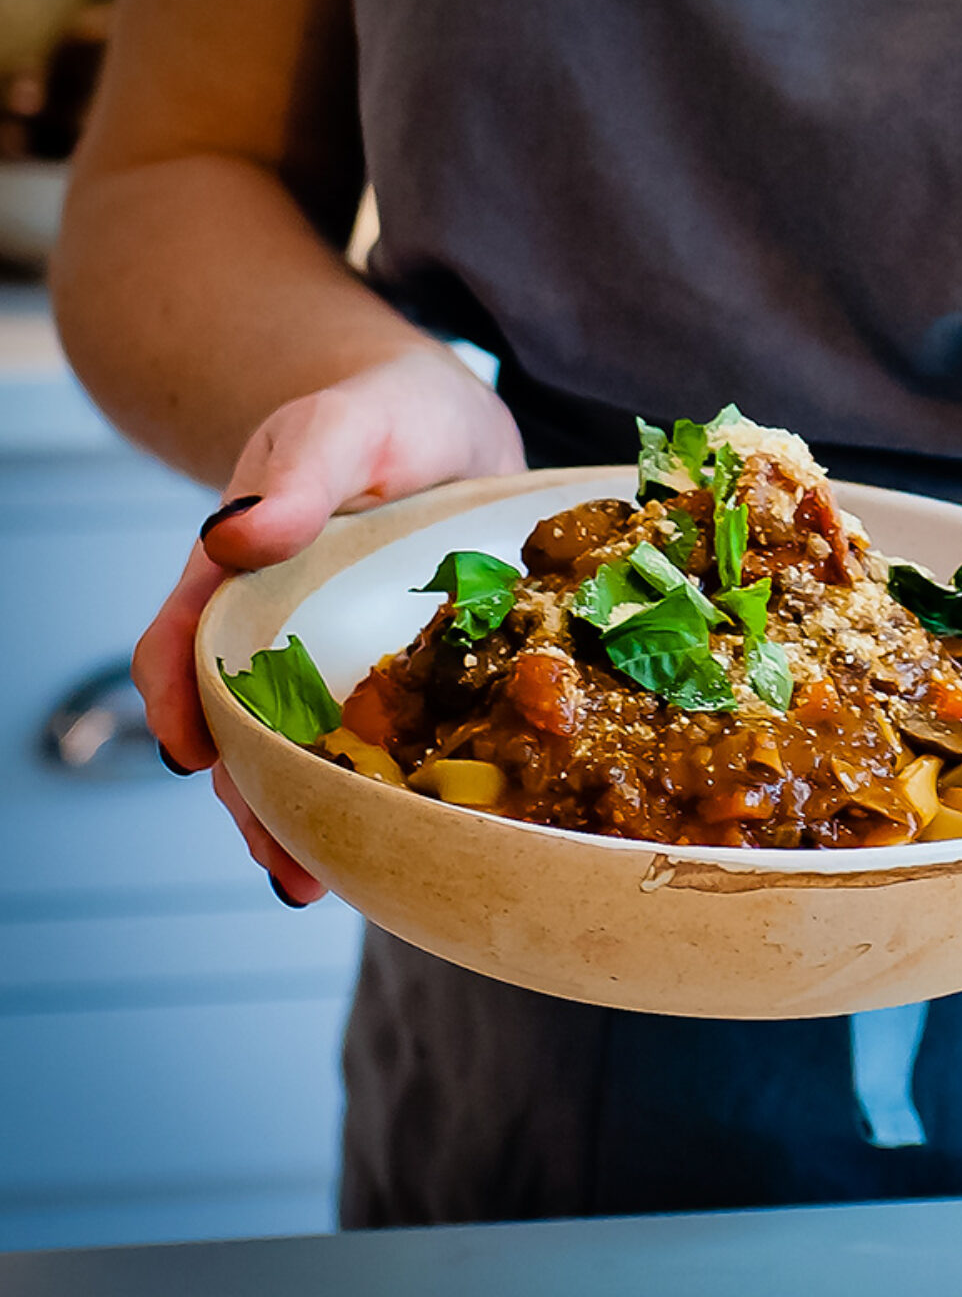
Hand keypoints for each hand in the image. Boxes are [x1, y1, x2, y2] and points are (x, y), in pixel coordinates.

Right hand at [135, 348, 526, 903]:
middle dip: (252, 797)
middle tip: (284, 868)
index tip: (190, 755)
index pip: (188, 641)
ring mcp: (342, 653)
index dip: (178, 701)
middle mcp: (284, 623)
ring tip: (324, 882)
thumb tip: (232, 534)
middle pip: (245, 721)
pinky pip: (383, 735)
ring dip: (309, 812)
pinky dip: (379, 785)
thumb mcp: (343, 426)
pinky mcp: (403, 668)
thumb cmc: (385, 413)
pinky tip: (397, 837)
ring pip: (308, 744)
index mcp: (246, 568)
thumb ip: (296, 474)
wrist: (448, 424)